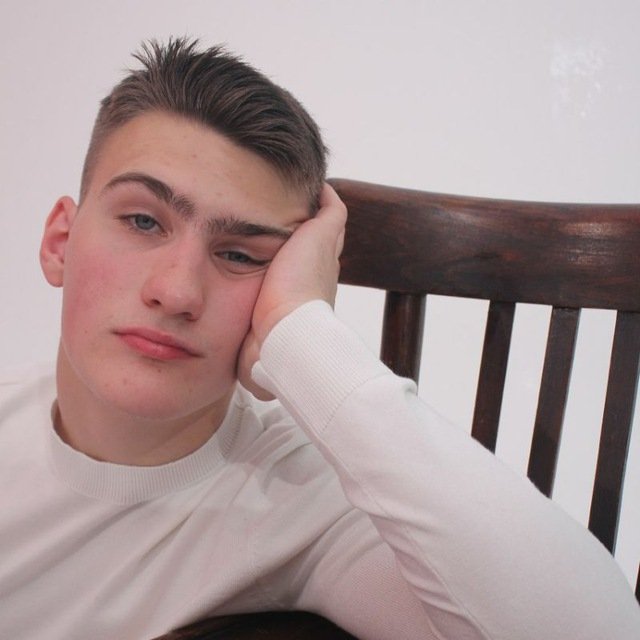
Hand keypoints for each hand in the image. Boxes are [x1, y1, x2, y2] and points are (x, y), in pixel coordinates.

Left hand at [237, 183, 346, 398]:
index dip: (297, 258)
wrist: (288, 337)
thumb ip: (254, 350)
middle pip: (318, 243)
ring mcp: (324, 251)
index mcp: (307, 293)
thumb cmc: (271, 348)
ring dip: (309, 209)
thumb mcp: (259, 348)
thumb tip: (247, 372)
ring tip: (290, 192)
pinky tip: (307, 182)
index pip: (306, 270)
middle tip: (286, 214)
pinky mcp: (323, 234)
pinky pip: (330, 205)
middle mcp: (320, 270)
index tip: (281, 248)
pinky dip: (322, 193)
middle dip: (304, 230)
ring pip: (324, 222)